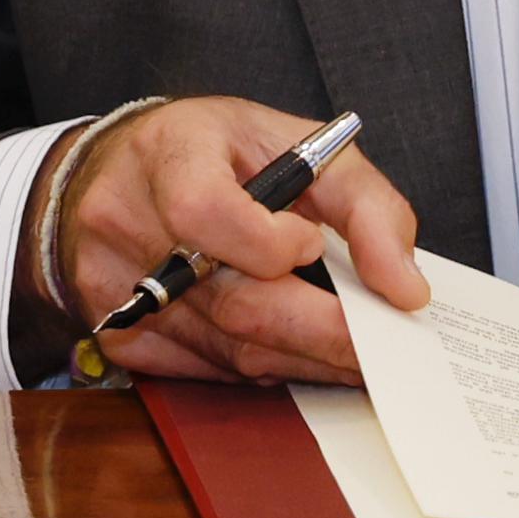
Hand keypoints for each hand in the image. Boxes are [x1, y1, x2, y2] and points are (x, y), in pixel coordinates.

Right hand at [53, 100, 425, 385]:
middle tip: (384, 346)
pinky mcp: (120, 336)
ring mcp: (112, 285)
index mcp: (168, 153)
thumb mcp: (300, 145)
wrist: (121, 171)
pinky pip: (210, 372)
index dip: (268, 244)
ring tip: (350, 348)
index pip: (203, 210)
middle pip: (231, 302)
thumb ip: (367, 208)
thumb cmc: (219, 153)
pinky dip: (262, 365)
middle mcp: (124, 220)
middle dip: (324, 331)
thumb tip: (406, 291)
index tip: (311, 244)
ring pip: (229, 351)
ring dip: (304, 357)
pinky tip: (289, 347)